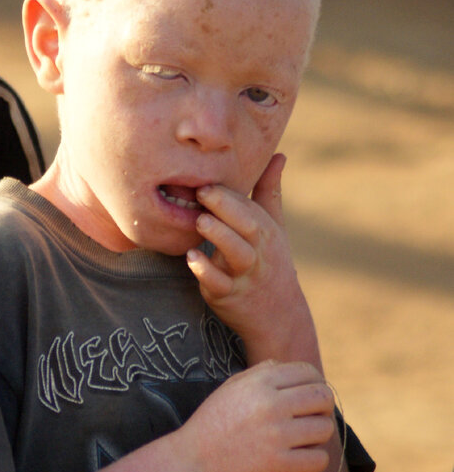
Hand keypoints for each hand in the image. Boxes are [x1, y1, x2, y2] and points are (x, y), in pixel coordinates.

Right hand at [182, 360, 332, 471]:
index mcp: (259, 383)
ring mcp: (277, 436)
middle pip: (323, 398)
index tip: (307, 399)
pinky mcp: (281, 466)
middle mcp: (271, 405)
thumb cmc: (211, 424)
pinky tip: (297, 460)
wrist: (190, 462)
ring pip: (325, 429)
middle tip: (310, 419)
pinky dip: (313, 460)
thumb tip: (284, 366)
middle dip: (322, 408)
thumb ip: (259, 373)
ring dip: (317, 436)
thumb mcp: (230, 388)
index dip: (314, 384)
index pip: (309, 373)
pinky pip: (320, 460)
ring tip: (300, 441)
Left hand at [185, 155, 318, 365]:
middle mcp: (260, 251)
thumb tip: (278, 154)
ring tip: (200, 221)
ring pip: (237, 254)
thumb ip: (269, 192)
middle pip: (249, 225)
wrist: (279, 316)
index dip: (228, 194)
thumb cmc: (271, 263)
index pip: (249, 208)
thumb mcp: (275, 228)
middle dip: (226, 207)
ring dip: (219, 236)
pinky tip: (191, 258)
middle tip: (201, 192)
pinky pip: (219, 284)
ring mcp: (246, 275)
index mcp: (267, 232)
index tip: (205, 178)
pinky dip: (206, 272)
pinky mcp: (230, 297)